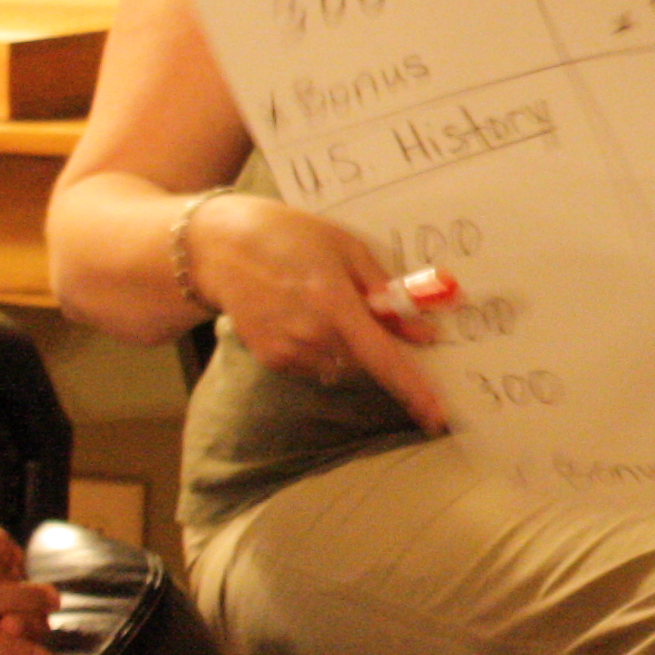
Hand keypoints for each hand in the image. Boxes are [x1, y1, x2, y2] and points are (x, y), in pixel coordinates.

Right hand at [182, 191, 450, 430]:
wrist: (218, 248)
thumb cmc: (288, 236)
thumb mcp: (347, 249)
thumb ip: (386, 293)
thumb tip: (423, 331)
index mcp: (335, 306)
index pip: (385, 361)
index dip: (414, 391)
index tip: (437, 418)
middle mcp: (312, 337)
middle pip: (367, 362)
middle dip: (377, 344)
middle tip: (361, 305)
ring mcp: (288, 352)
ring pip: (342, 364)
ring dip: (348, 345)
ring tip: (321, 301)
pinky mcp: (272, 359)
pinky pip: (315, 363)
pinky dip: (321, 346)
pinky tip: (301, 313)